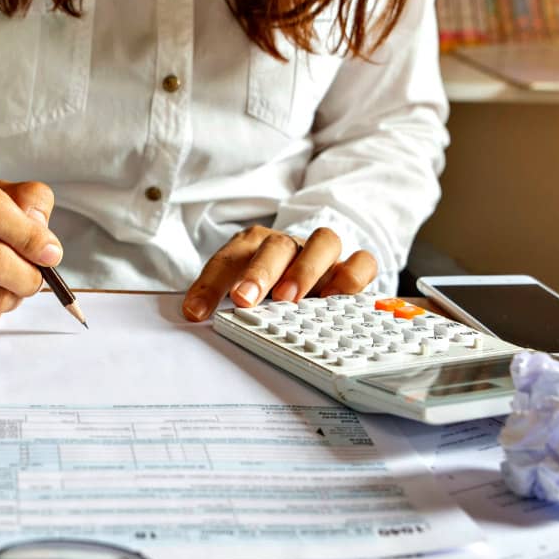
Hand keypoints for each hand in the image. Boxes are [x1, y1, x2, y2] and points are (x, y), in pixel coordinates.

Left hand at [181, 225, 376, 320]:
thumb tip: (195, 317)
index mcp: (253, 245)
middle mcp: (289, 245)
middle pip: (276, 245)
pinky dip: (351, 277)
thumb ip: (220, 300)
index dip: (209, 285)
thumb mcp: (239, 290)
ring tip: (291, 299)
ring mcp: (322, 254)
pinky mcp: (351, 267)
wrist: (309, 268)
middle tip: (244, 299)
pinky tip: (335, 299)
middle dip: (259, 272)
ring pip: (324, 241)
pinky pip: (362, 261)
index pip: (227, 259)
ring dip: (305, 269)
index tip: (196, 312)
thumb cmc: (268, 285)